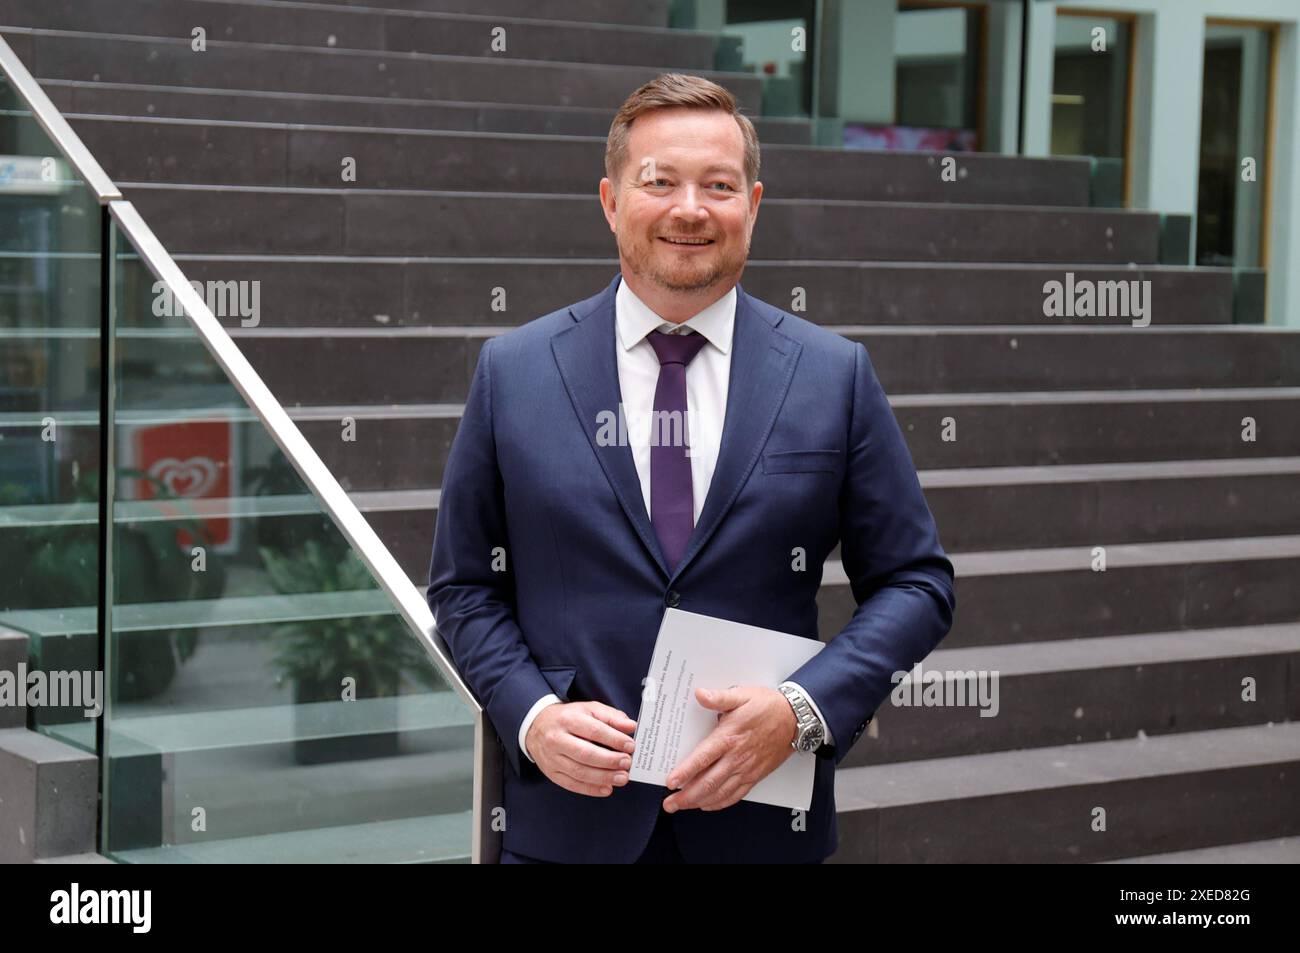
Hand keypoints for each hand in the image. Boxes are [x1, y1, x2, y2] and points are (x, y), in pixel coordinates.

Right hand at [526, 701, 636, 796]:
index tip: (630, 746)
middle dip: (610, 760)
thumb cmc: (569, 717)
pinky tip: (606, 789)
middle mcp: (557, 739)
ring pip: (579, 772)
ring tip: (622, 778)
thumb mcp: (589, 709)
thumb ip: (611, 717)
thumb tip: (631, 726)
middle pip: (585, 753)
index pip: (594, 731)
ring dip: (603, 777)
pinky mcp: (551, 773)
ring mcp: (552, 758)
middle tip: (627, 763)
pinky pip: (571, 784)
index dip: (614, 739)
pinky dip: (590, 789)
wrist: (537, 726)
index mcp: (568, 719)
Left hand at [662, 685, 795, 812]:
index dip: (686, 772)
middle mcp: (737, 757)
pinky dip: (720, 803)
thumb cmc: (768, 707)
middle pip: (708, 782)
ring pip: (720, 792)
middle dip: (686, 796)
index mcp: (730, 737)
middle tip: (669, 803)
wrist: (795, 719)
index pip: (703, 758)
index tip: (671, 782)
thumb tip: (700, 694)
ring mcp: (746, 769)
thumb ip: (719, 697)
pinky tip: (708, 805)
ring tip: (683, 807)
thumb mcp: (742, 695)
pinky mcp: (755, 776)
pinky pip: (736, 795)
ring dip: (699, 802)